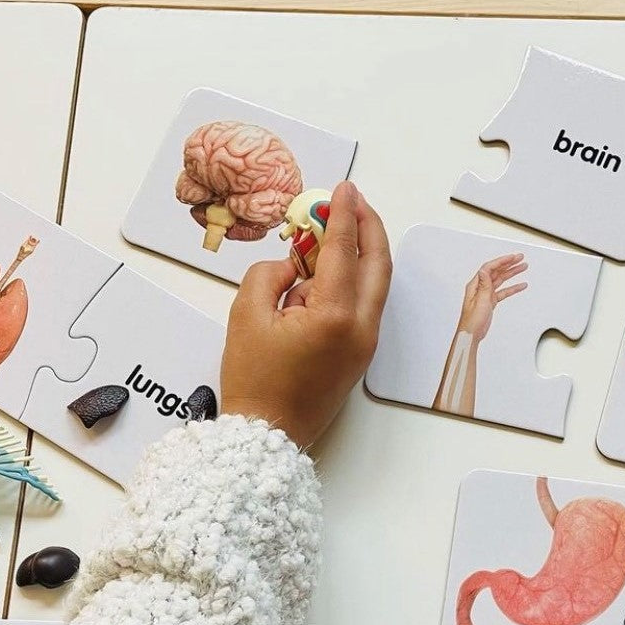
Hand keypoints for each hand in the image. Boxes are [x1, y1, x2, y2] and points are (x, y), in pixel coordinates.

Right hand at [220, 181, 391, 448]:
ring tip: (337, 230)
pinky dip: (355, 281)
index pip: (344, 250)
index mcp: (335, 315)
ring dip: (363, 253)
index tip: (344, 188)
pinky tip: (329, 271)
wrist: (268, 436)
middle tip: (353, 201)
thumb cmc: (254, 381)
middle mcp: (360, 328)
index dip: (343, 213)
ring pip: (376, 285)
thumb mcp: (246, 315)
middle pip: (378, 263)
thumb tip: (293, 265)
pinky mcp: (359, 356)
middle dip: (369, 226)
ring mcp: (365, 345)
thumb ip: (270, 275)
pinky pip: (365, 306)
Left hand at [455, 253, 527, 340]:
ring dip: (512, 273)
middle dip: (509, 264)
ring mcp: (486, 294)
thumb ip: (484, 285)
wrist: (471, 334)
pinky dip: (512, 288)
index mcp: (475, 285)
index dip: (501, 261)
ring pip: (501, 280)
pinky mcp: (490, 301)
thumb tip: (485, 270)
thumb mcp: (480, 301)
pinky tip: (520, 285)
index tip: (512, 258)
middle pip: (496, 272)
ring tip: (523, 267)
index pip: (489, 268)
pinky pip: (503, 292)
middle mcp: (480, 288)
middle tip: (520, 258)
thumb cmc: (472, 320)